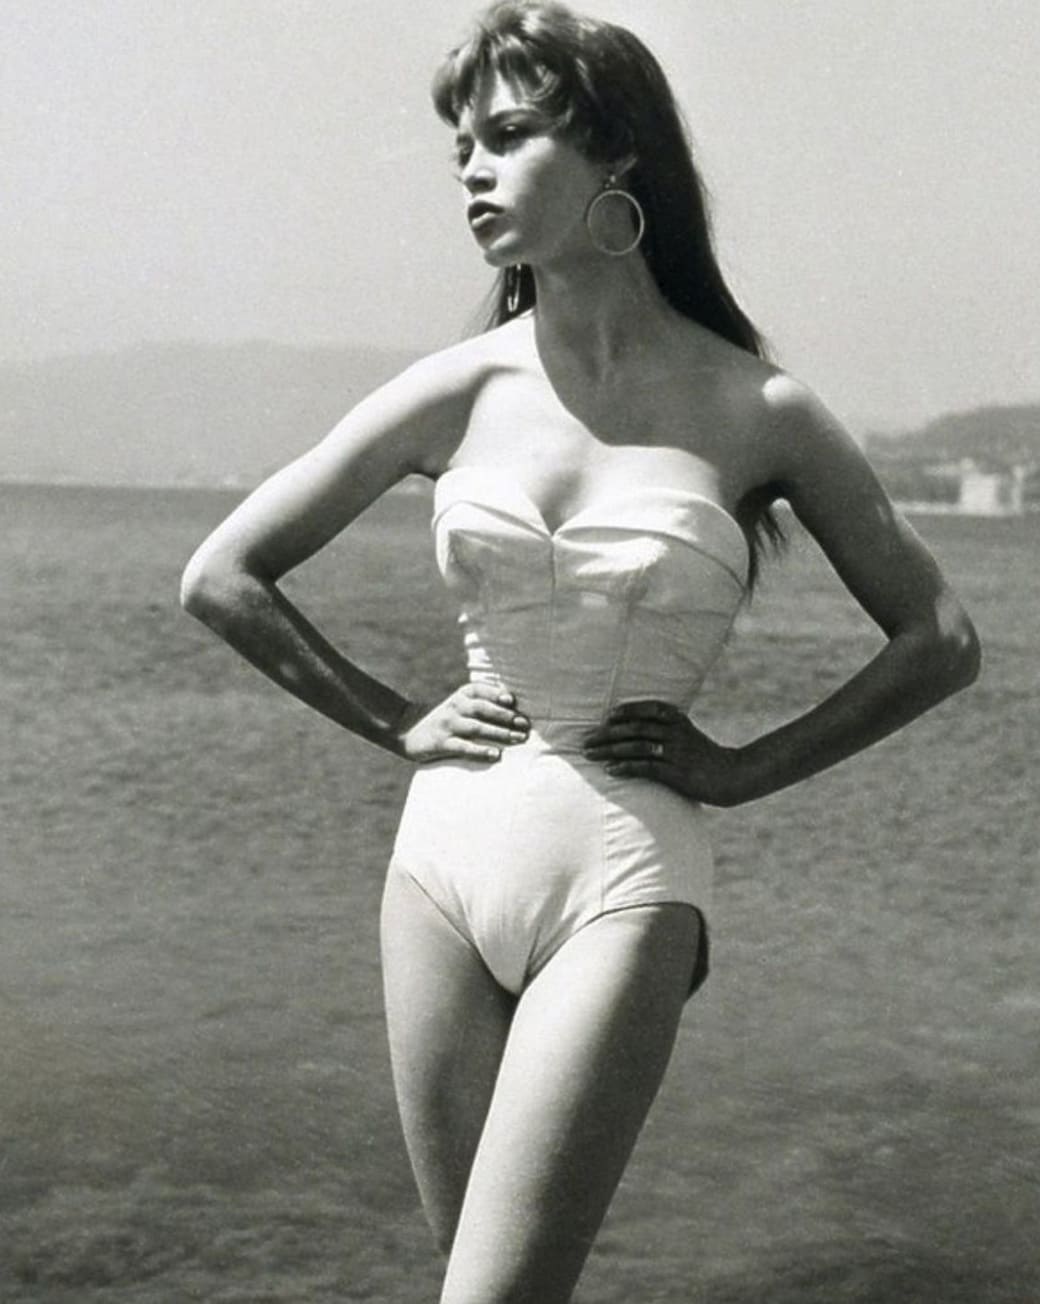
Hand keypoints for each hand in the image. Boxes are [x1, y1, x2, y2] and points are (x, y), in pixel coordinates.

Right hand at [395, 683, 529, 763]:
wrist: (406, 730)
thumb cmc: (445, 719)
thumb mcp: (459, 705)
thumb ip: (482, 703)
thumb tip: (514, 705)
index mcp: (460, 696)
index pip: (479, 690)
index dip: (495, 693)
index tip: (512, 700)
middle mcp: (454, 707)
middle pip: (482, 709)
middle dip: (505, 716)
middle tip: (524, 725)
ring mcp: (447, 725)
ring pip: (476, 728)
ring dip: (499, 733)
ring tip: (518, 739)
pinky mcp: (441, 743)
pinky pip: (463, 747)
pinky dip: (480, 751)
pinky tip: (496, 754)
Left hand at [583, 699, 743, 806]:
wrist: (732, 776)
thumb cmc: (706, 757)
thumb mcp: (689, 735)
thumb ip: (667, 729)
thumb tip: (637, 729)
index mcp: (680, 721)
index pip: (650, 709)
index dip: (629, 710)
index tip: (609, 715)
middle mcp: (676, 734)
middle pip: (636, 728)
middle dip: (608, 734)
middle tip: (586, 741)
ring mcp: (676, 753)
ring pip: (636, 747)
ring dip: (610, 750)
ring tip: (590, 755)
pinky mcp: (676, 774)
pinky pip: (646, 768)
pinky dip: (625, 767)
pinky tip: (611, 770)